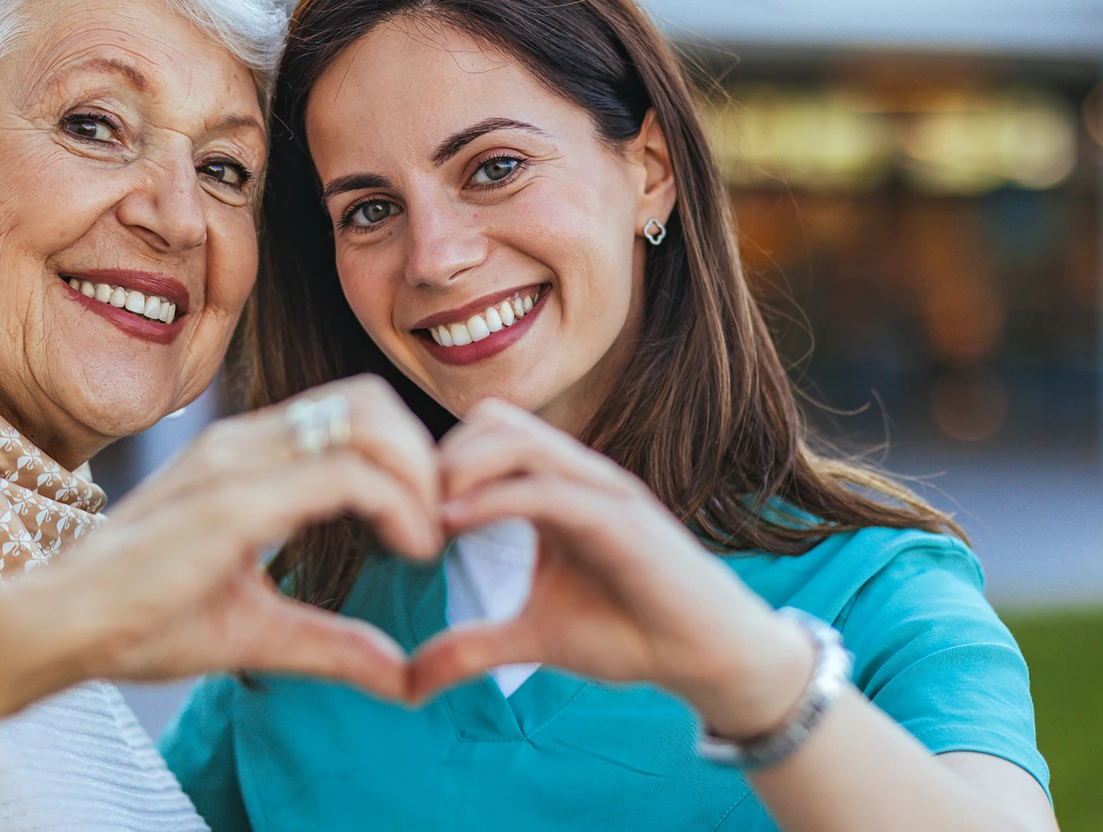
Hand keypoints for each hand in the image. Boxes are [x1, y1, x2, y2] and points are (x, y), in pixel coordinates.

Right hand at [27, 374, 443, 700]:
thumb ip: (331, 643)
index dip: (406, 459)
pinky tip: (409, 549)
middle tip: (438, 523)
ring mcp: (238, 462)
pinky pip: (343, 472)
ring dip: (419, 474)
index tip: (426, 525)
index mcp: (246, 458)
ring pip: (365, 420)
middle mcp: (244, 443)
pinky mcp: (235, 498)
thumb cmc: (142, 621)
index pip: (350, 414)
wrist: (62, 628)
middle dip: (422, 454)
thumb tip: (402, 675)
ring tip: (426, 538)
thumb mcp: (259, 629)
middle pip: (368, 399)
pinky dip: (397, 503)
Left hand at [406, 399, 815, 736]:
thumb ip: (472, 647)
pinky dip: (493, 499)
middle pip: (492, 419)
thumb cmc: (628, 633)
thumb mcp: (532, 637)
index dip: (433, 464)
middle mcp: (576, 476)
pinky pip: (547, 489)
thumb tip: (409, 683)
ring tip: (424, 517)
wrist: (706, 656)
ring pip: (516, 438)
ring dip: (458, 467)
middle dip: (437, 456)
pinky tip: (452, 526)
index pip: (484, 436)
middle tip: (404, 512)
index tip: (397, 513)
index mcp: (553, 489)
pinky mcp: (621, 519)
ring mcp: (600, 490)